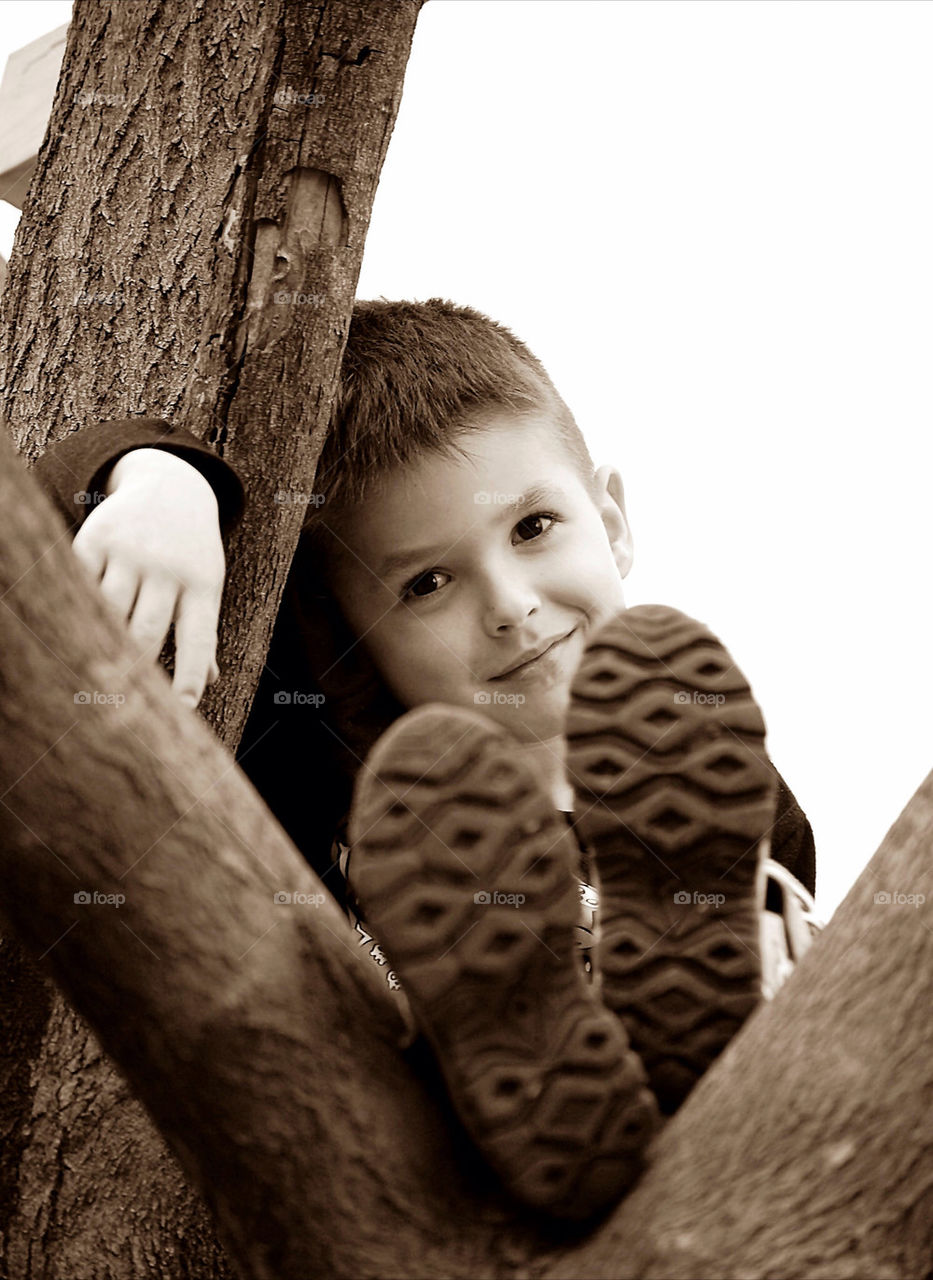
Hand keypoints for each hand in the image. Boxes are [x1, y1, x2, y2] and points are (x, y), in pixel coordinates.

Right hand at [72, 448, 226, 707]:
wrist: (172, 484)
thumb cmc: (191, 552)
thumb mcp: (206, 583)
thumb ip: (202, 631)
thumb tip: (208, 681)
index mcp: (203, 583)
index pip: (198, 638)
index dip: (190, 674)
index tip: (184, 708)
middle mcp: (168, 566)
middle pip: (146, 631)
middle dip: (132, 670)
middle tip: (119, 704)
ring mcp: (131, 550)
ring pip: (108, 611)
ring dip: (98, 643)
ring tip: (90, 672)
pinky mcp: (97, 536)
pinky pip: (80, 581)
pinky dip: (75, 605)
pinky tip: (72, 626)